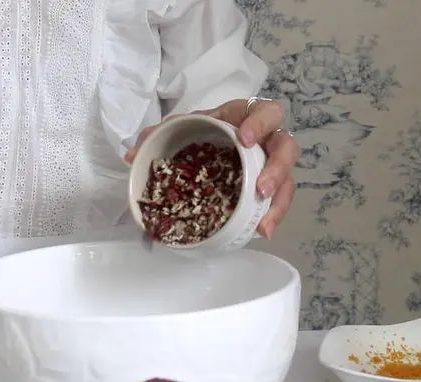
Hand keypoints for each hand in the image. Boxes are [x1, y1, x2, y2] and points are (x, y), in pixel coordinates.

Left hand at [126, 98, 298, 238]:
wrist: (209, 143)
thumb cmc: (203, 131)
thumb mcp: (183, 127)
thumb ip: (159, 134)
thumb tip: (132, 156)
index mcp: (247, 117)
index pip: (266, 112)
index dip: (260, 124)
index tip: (245, 139)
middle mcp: (267, 140)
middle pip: (287, 148)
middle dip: (277, 168)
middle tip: (260, 189)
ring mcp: (270, 165)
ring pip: (288, 180)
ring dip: (278, 202)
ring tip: (263, 222)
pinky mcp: (269, 187)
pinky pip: (279, 201)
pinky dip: (272, 216)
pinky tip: (262, 231)